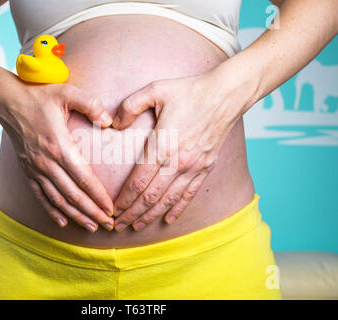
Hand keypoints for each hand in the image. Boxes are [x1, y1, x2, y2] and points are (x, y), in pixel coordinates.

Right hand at [0, 81, 114, 232]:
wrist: (7, 100)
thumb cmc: (39, 95)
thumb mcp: (67, 93)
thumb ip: (91, 104)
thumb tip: (109, 122)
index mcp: (59, 146)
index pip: (83, 178)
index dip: (98, 196)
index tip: (111, 209)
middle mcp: (46, 163)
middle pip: (73, 195)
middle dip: (92, 212)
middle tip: (108, 225)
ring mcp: (35, 169)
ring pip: (58, 200)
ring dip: (76, 215)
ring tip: (92, 227)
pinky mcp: (27, 170)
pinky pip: (40, 196)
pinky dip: (52, 211)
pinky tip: (63, 222)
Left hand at [112, 73, 244, 231]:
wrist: (225, 95)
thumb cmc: (188, 91)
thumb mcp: (155, 90)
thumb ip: (129, 106)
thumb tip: (113, 124)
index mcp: (162, 146)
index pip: (138, 182)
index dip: (124, 200)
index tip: (112, 210)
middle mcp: (177, 162)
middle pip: (150, 197)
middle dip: (132, 214)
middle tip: (118, 226)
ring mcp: (193, 168)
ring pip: (168, 200)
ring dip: (150, 216)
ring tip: (136, 227)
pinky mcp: (205, 168)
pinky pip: (189, 194)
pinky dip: (177, 209)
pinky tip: (168, 219)